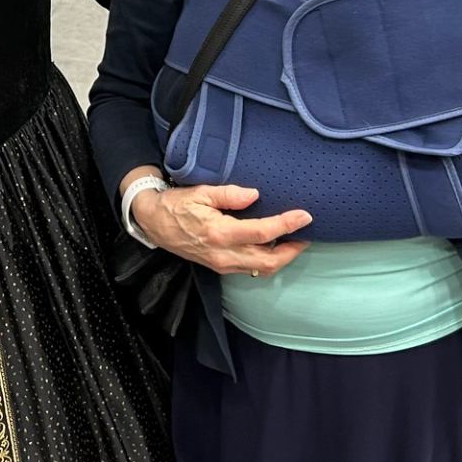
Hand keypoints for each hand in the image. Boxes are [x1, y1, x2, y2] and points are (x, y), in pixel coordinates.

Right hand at [130, 183, 310, 276]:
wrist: (154, 224)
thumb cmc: (176, 205)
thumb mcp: (200, 192)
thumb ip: (229, 194)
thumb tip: (255, 194)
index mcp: (220, 233)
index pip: (262, 232)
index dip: (287, 225)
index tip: (305, 216)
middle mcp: (224, 254)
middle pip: (269, 261)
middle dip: (292, 250)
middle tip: (306, 235)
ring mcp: (222, 264)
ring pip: (261, 269)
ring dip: (282, 257)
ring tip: (295, 240)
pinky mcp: (220, 267)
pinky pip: (251, 269)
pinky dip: (267, 260)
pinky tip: (273, 246)